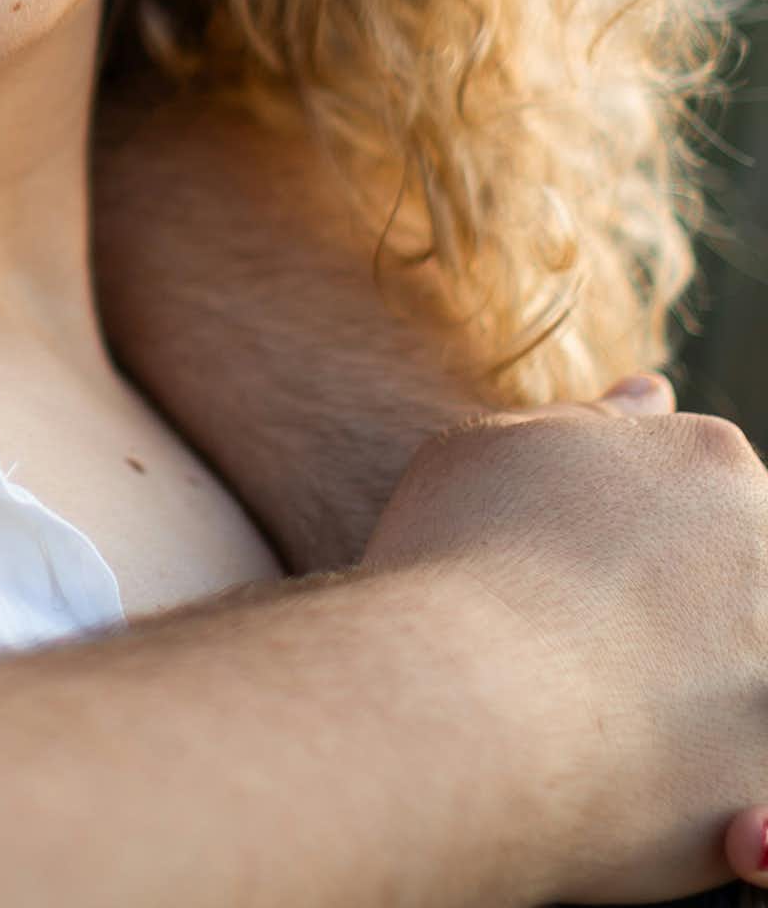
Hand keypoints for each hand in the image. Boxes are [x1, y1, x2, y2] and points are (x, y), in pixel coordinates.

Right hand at [362, 380, 767, 902]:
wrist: (469, 701)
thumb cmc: (462, 558)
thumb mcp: (494, 449)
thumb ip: (593, 425)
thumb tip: (653, 392)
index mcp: (708, 460)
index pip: (706, 489)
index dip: (637, 538)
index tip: (572, 574)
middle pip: (740, 574)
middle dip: (678, 608)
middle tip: (579, 644)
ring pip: (740, 670)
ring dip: (684, 692)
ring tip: (591, 718)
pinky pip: (762, 805)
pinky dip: (727, 806)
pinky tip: (644, 792)